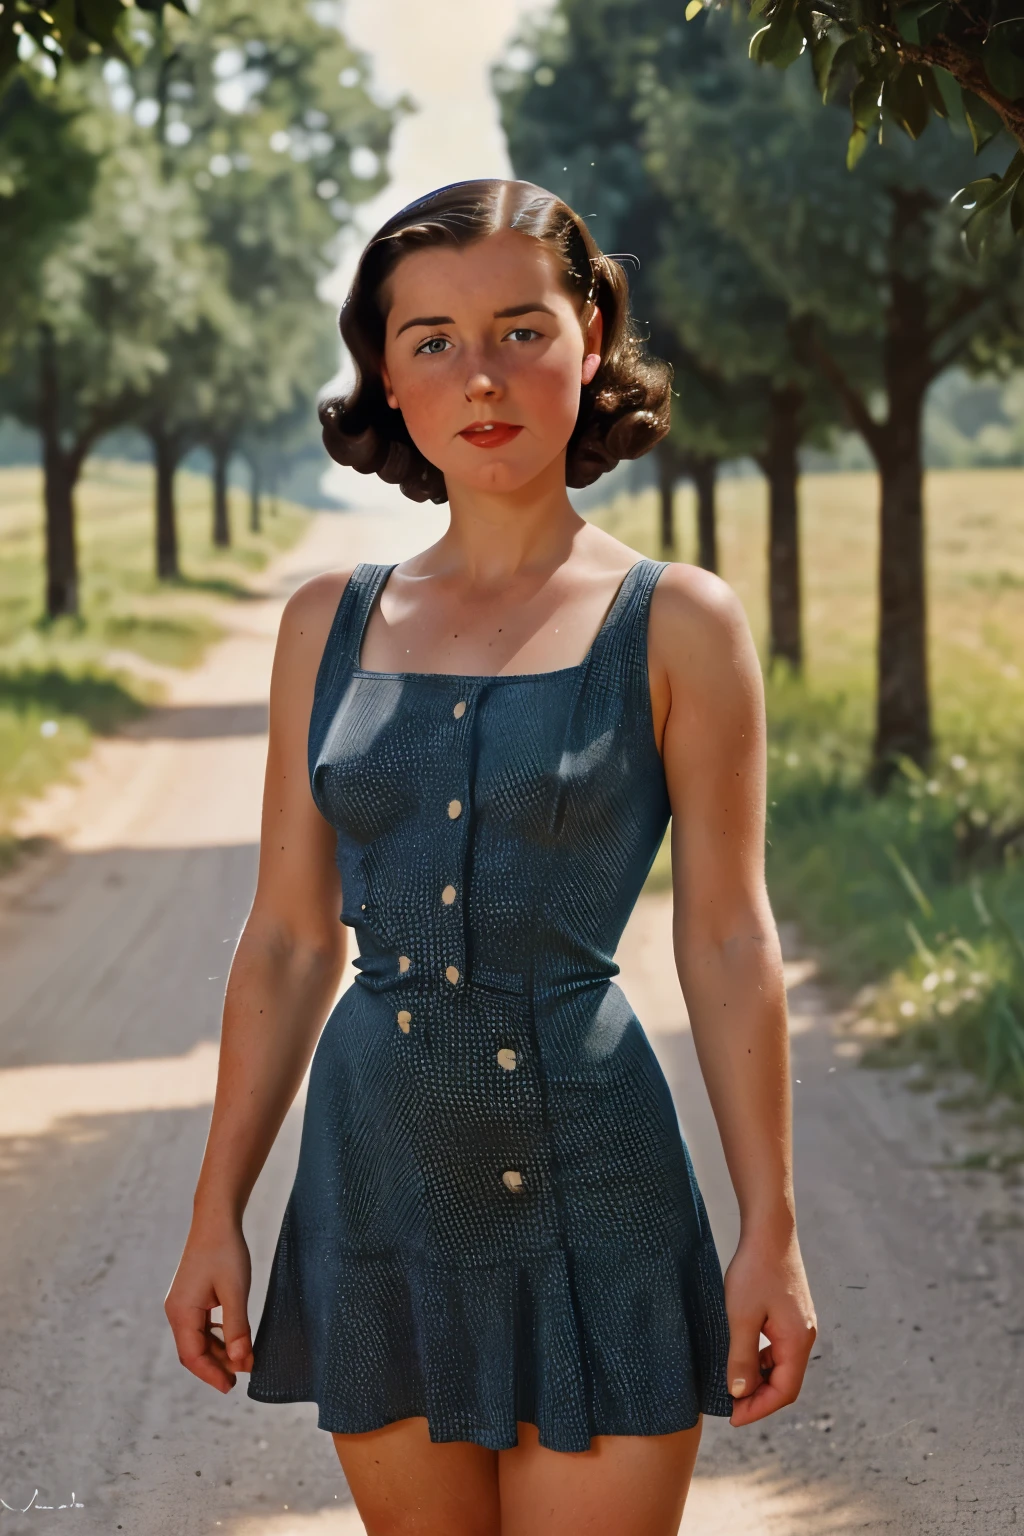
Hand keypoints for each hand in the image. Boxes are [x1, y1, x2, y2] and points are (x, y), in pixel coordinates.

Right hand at [164, 1217, 254, 1393]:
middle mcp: (176, 1311)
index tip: (232, 1387)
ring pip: (198, 1340)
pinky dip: (217, 1336)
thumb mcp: (235, 1291)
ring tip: (243, 1360)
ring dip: (219, 1352)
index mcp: (181, 1312)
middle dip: (218, 1365)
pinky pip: (201, 1326)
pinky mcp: (190, 1298)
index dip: (212, 1374)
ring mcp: (182, 1304)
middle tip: (244, 1375)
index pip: (192, 1356)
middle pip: (194, 1351)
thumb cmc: (225, 1252)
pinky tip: (234, 1339)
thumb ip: (237, 1328)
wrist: (216, 1220)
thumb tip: (240, 1362)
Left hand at [723, 1225, 815, 1426]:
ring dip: (759, 1378)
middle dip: (759, 1397)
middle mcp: (804, 1336)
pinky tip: (742, 1356)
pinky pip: (778, 1348)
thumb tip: (740, 1393)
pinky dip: (762, 1359)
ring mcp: (800, 1324)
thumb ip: (741, 1357)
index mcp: (797, 1341)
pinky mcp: (791, 1314)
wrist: (769, 1232)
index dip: (759, 1408)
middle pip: (785, 1381)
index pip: (784, 1391)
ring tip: (732, 1384)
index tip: (734, 1417)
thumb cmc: (754, 1271)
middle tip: (730, 1405)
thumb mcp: (741, 1317)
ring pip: (781, 1364)